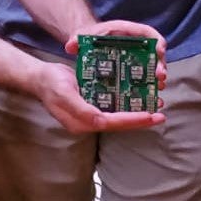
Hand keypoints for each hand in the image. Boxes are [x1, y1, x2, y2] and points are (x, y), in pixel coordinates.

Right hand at [29, 61, 165, 132]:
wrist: (40, 77)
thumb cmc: (50, 84)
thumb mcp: (64, 94)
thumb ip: (81, 109)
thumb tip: (99, 120)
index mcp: (81, 122)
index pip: (111, 123)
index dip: (131, 120)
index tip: (150, 116)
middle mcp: (88, 121)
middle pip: (118, 123)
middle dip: (139, 119)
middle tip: (160, 114)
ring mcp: (90, 113)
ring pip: (118, 115)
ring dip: (136, 111)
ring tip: (155, 106)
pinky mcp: (92, 104)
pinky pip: (112, 106)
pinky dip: (126, 102)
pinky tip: (138, 95)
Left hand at [65, 20, 168, 89]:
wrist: (89, 43)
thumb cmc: (90, 37)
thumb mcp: (84, 35)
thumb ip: (76, 40)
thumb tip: (70, 46)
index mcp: (127, 31)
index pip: (148, 32)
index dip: (156, 41)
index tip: (159, 50)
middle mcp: (137, 43)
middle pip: (155, 52)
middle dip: (160, 64)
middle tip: (160, 76)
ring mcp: (138, 57)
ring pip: (153, 67)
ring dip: (157, 78)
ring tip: (158, 87)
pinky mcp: (135, 69)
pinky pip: (147, 77)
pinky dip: (149, 86)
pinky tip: (151, 97)